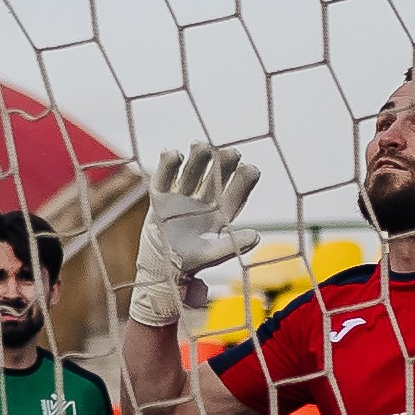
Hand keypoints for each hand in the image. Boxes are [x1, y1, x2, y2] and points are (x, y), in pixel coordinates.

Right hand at [131, 143, 261, 327]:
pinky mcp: (160, 196)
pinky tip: (173, 152)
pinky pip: (165, 176)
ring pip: (192, 171)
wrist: (157, 269)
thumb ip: (232, 245)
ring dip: (197, 157)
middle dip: (223, 163)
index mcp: (220, 214)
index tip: (251, 169)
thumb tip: (257, 236)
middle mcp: (204, 201)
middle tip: (229, 152)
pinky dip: (167, 164)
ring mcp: (182, 196)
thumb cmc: (189, 264)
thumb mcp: (211, 255)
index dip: (244, 181)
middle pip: (215, 176)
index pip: (236, 193)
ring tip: (200, 145)